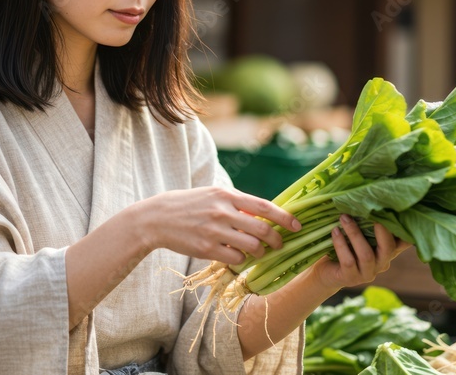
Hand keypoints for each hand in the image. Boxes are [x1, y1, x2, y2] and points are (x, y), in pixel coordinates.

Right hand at [136, 187, 300, 265]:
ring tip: (257, 252)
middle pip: (262, 230)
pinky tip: (237, 256)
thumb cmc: (189, 205)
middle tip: (279, 244)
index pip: (264, 207)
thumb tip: (264, 215)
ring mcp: (215, 231)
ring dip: (260, 252)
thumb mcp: (212, 195)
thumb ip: (237, 203)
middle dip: (276, 240)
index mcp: (226, 195)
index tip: (297, 225)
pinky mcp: (207, 249)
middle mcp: (223, 212)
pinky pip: (236, 259)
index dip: (284, 217)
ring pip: (252, 247)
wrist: (158, 218)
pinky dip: (241, 260)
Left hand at [305, 215, 409, 289]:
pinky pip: (348, 261)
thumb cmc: (344, 246)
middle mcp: (382, 263)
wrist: (326, 271)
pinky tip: (334, 231)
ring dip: (354, 233)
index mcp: (387, 250)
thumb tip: (368, 194)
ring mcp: (367, 273)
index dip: (406, 228)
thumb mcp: (359, 233)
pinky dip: (341, 244)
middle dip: (380, 229)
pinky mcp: (351, 278)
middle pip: (389, 248)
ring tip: (343, 217)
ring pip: (366, 254)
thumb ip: (367, 221)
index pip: (405, 241)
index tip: (401, 209)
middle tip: (370, 210)